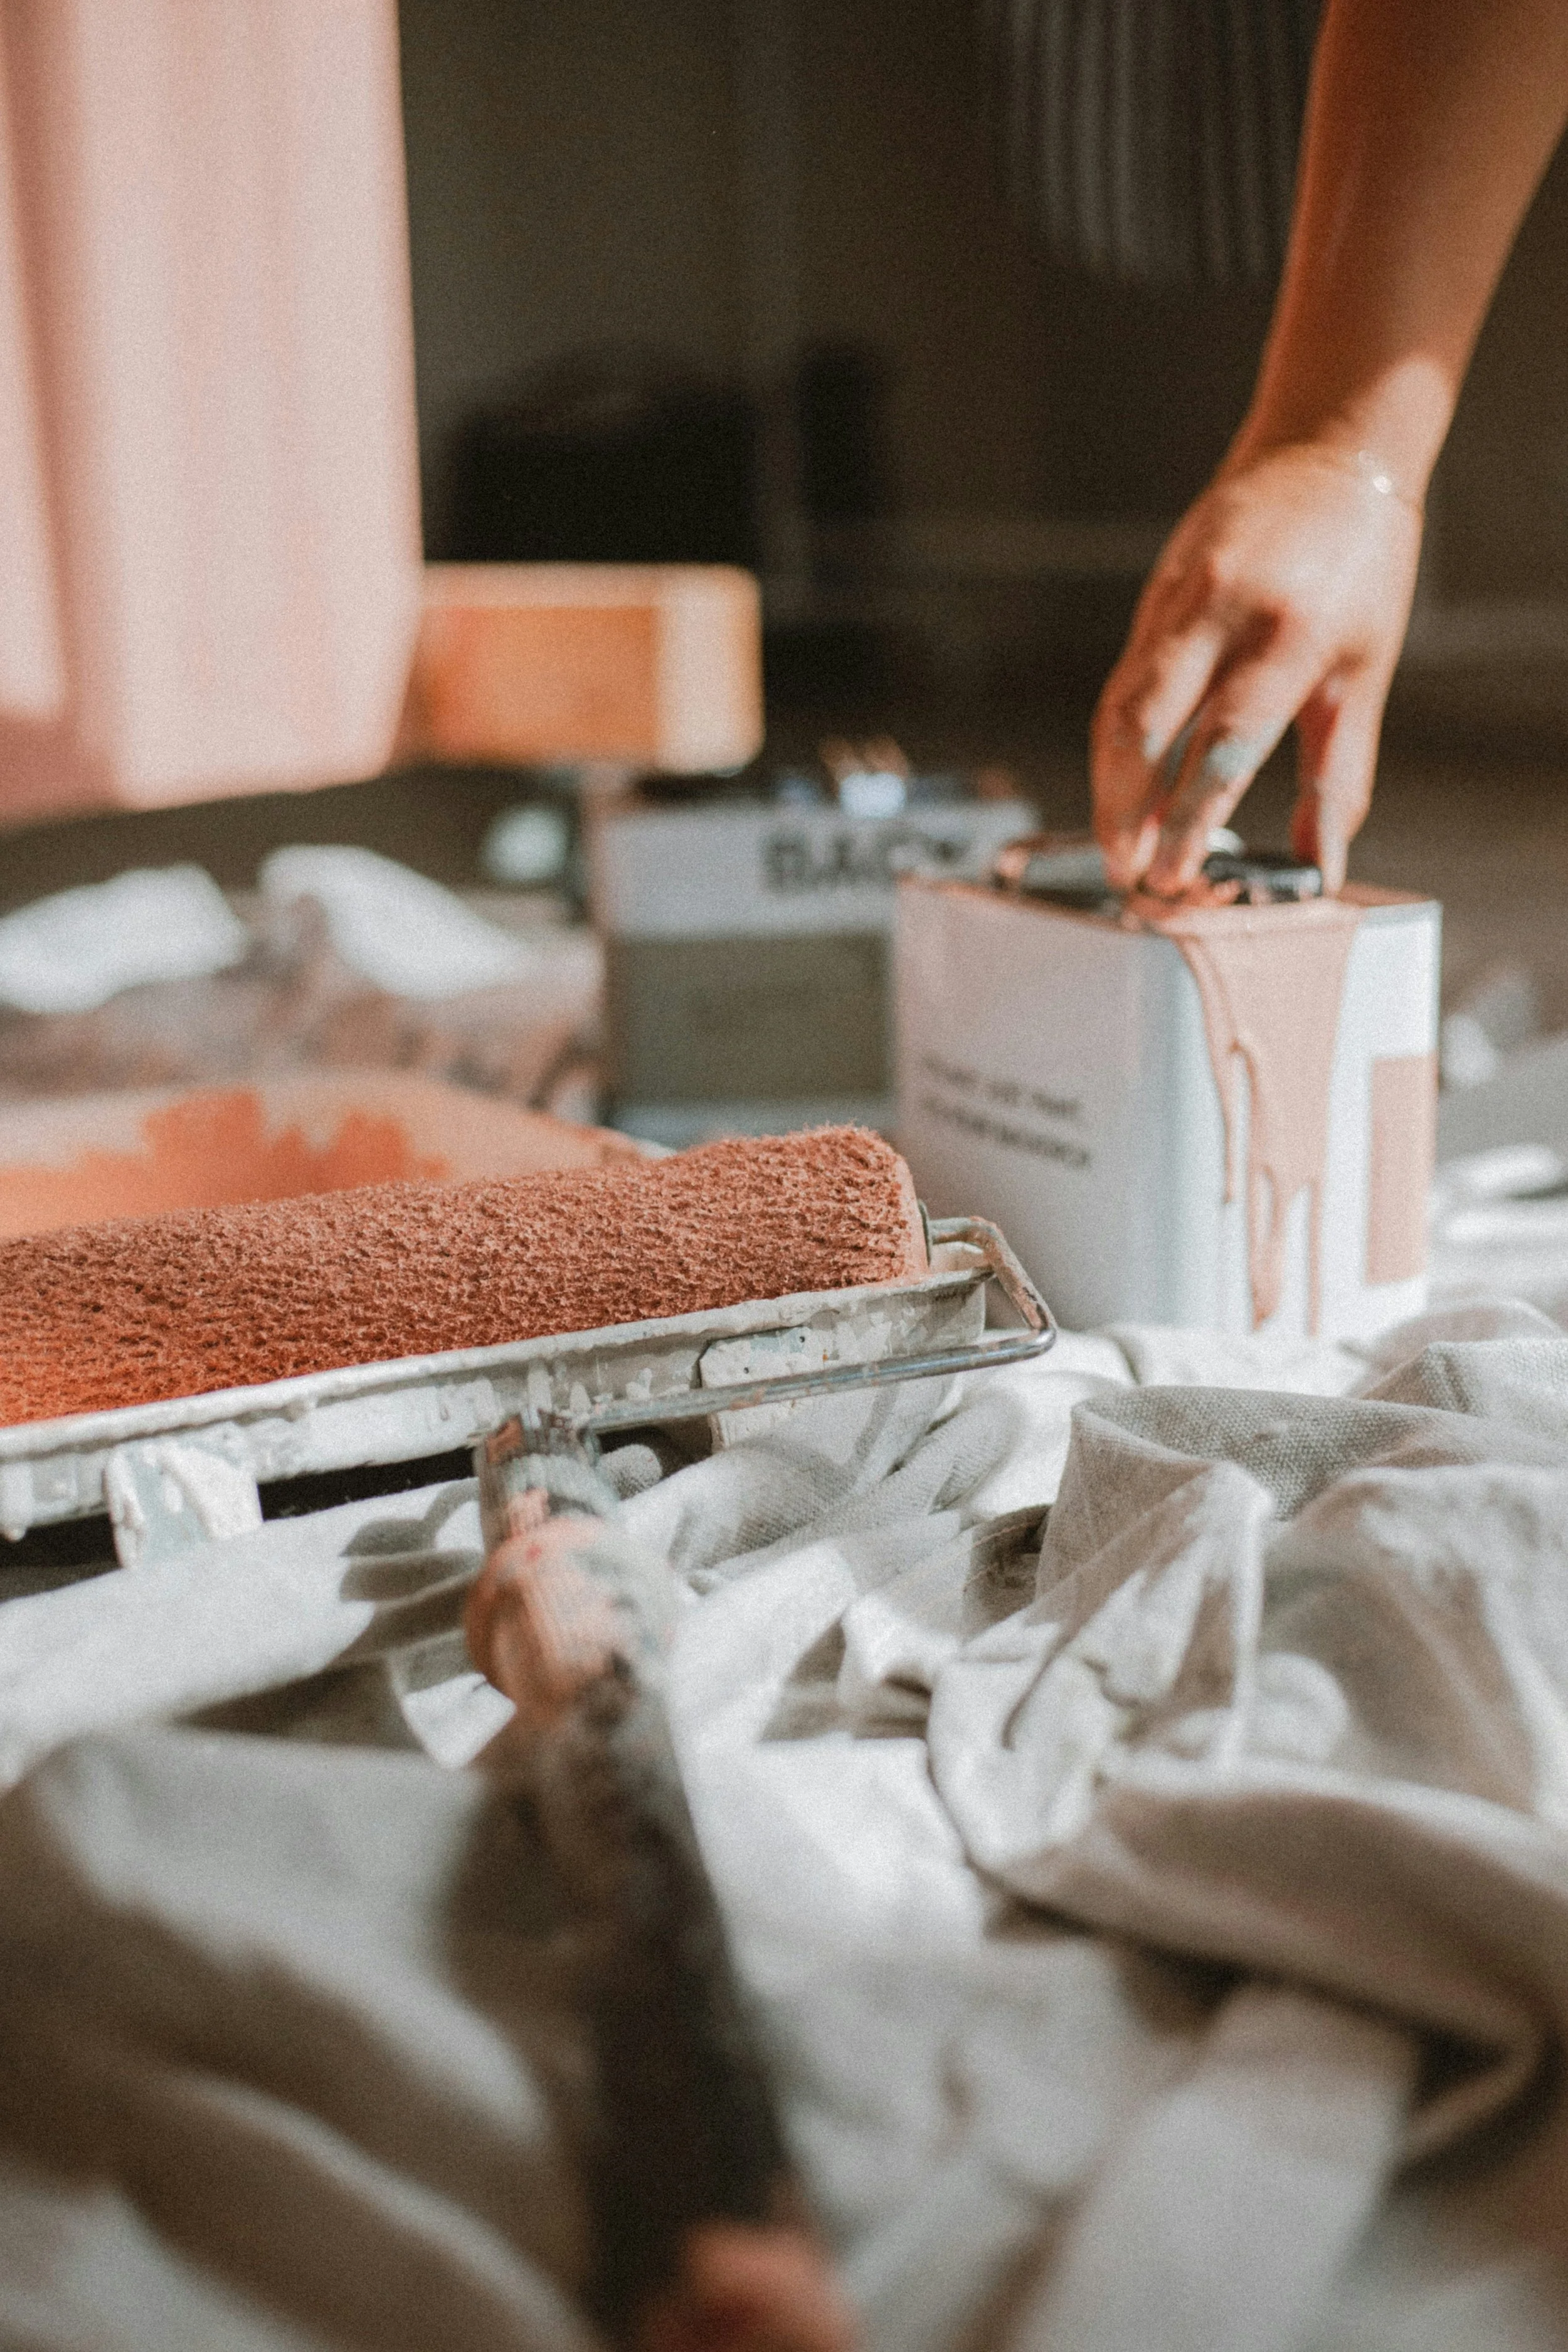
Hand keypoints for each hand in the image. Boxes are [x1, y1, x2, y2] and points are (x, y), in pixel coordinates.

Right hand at [1091, 441, 1424, 893]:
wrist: (1326, 449)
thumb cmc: (1359, 561)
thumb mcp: (1366, 670)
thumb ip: (1339, 775)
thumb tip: (1320, 862)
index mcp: (1287, 636)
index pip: (1221, 746)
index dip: (1188, 820)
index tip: (1174, 875)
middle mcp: (1220, 613)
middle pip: (1143, 728)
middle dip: (1122, 812)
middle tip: (1125, 872)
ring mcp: (1176, 599)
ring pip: (1117, 707)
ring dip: (1108, 786)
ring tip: (1116, 845)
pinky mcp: (1153, 596)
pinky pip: (1122, 681)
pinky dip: (1116, 743)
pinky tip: (1122, 785)